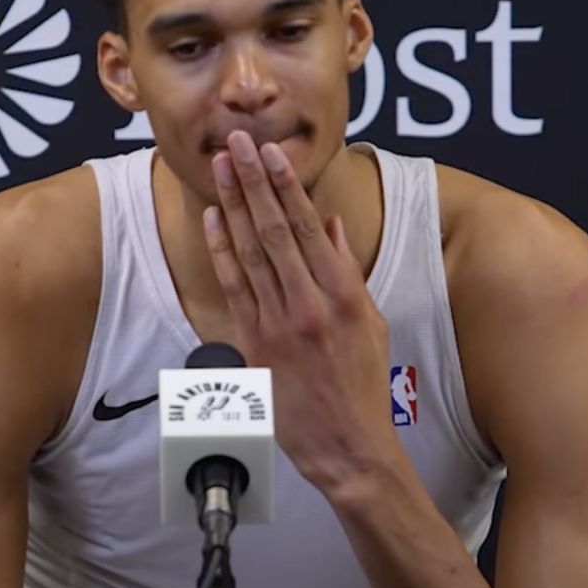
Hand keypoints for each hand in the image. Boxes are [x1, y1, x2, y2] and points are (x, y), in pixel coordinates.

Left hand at [203, 130, 397, 492]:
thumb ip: (347, 272)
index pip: (310, 228)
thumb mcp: (372, 322)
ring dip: (233, 204)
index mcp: (345, 296)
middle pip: (275, 230)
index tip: (272, 153)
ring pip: (251, 252)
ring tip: (219, 167)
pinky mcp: (254, 345)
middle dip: (253, 181)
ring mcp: (278, 325)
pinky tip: (215, 219)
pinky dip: (222, 250)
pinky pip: (234, 288)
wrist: (348, 444)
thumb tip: (330, 227)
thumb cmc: (363, 383)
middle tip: (237, 143)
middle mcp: (309, 305)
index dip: (287, 186)